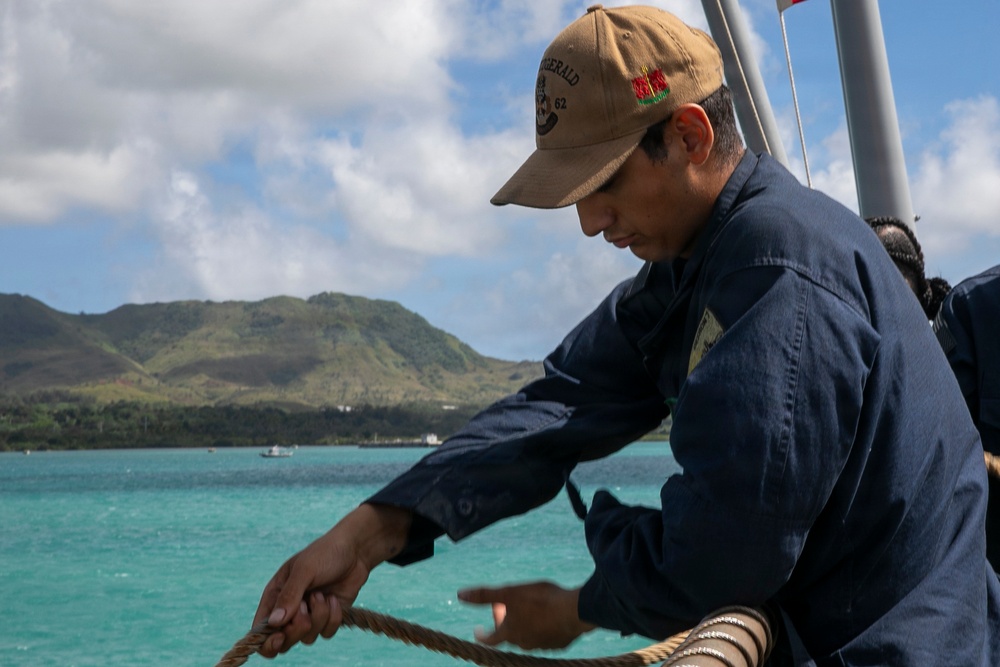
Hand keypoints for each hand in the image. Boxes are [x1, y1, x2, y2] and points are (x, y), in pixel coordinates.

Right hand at [252, 503, 411, 657]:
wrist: (355, 551)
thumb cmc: (325, 553)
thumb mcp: (305, 570)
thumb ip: (289, 596)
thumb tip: (274, 623)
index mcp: (275, 596)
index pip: (261, 629)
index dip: (267, 641)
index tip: (279, 636)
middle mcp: (290, 609)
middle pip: (283, 641)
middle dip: (296, 630)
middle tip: (306, 610)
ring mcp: (310, 615)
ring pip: (307, 638)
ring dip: (318, 617)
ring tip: (322, 595)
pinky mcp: (328, 618)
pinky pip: (326, 633)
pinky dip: (333, 618)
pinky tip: (335, 599)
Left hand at [458, 581, 596, 649]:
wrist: (575, 611)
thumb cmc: (540, 600)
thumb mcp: (509, 592)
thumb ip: (484, 595)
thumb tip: (460, 594)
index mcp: (510, 633)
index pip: (490, 639)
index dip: (482, 634)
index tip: (477, 630)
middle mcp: (525, 643)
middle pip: (509, 636)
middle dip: (504, 623)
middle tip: (505, 608)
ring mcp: (543, 645)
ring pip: (528, 637)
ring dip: (524, 625)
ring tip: (527, 611)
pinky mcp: (559, 643)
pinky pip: (546, 637)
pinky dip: (542, 628)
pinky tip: (548, 618)